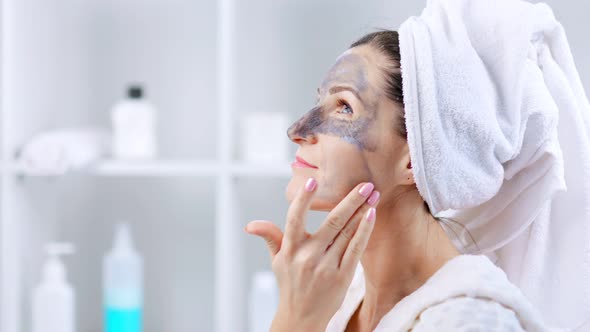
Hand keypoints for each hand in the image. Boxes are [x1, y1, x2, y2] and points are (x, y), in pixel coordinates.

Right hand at [245, 178, 379, 331]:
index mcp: (290, 249)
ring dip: (362, 211)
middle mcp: (307, 256)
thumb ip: (270, 237)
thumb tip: (251, 225)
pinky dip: (364, 231)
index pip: (294, 218)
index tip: (313, 182)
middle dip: (350, 200)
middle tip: (365, 184)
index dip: (303, 200)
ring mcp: (326, 267)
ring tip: (373, 195)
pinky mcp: (342, 277)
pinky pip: (355, 248)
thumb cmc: (290, 284)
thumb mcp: (277, 260)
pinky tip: (371, 215)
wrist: (301, 318)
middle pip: (331, 222)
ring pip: (346, 232)